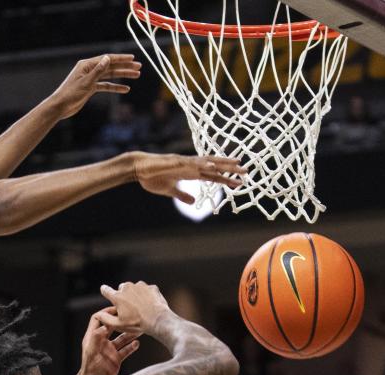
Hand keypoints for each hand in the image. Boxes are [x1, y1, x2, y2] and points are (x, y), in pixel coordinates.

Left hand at [47, 54, 141, 119]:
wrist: (60, 107)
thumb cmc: (70, 94)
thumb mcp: (86, 82)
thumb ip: (98, 71)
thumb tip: (108, 58)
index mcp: (87, 65)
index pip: (107, 59)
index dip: (120, 58)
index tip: (132, 58)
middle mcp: (89, 69)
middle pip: (110, 66)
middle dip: (125, 66)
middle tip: (138, 67)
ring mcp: (90, 78)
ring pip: (109, 75)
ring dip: (122, 76)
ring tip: (136, 76)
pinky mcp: (90, 88)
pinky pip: (105, 86)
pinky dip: (115, 87)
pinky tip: (125, 89)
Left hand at [75, 309, 140, 374]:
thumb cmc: (90, 370)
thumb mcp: (92, 353)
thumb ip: (97, 338)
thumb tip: (105, 325)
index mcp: (92, 338)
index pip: (97, 319)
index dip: (106, 313)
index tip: (117, 309)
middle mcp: (101, 342)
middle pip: (111, 326)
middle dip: (121, 321)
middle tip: (131, 316)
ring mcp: (109, 350)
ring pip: (121, 338)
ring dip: (130, 334)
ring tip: (139, 330)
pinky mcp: (116, 358)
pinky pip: (125, 349)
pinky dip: (131, 346)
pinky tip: (137, 344)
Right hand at [95, 281, 170, 333]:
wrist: (157, 320)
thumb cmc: (137, 323)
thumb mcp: (118, 325)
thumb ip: (106, 319)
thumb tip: (98, 315)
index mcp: (118, 297)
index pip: (106, 290)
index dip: (105, 290)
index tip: (104, 289)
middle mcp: (127, 288)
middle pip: (122, 288)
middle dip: (124, 295)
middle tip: (129, 307)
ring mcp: (140, 286)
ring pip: (135, 288)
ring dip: (136, 295)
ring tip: (141, 307)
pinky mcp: (151, 287)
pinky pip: (147, 290)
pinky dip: (148, 296)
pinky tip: (150, 305)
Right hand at [131, 152, 245, 203]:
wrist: (138, 169)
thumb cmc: (153, 178)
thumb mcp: (170, 190)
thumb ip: (182, 195)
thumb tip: (193, 201)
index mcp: (190, 172)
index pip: (212, 175)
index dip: (226, 178)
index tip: (240, 181)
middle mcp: (190, 165)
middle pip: (214, 166)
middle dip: (230, 168)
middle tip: (246, 170)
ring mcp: (183, 163)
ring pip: (206, 162)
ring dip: (221, 163)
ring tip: (235, 164)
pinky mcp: (175, 162)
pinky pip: (191, 164)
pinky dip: (201, 164)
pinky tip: (211, 165)